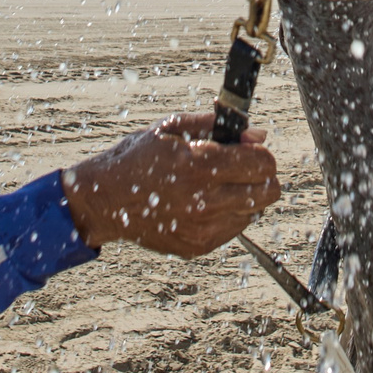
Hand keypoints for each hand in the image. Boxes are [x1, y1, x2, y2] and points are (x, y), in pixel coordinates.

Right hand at [60, 111, 280, 256]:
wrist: (104, 200)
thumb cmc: (137, 158)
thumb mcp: (172, 128)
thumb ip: (217, 126)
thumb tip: (258, 133)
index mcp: (199, 166)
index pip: (262, 164)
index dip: (261, 153)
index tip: (248, 149)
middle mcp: (205, 201)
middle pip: (268, 192)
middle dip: (261, 176)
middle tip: (241, 167)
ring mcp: (203, 228)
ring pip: (254, 212)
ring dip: (245, 196)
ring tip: (217, 185)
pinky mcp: (198, 246)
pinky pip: (234, 229)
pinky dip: (229, 215)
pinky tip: (205, 203)